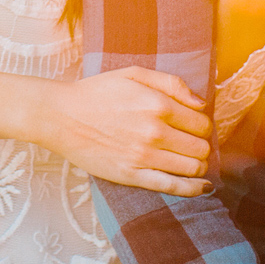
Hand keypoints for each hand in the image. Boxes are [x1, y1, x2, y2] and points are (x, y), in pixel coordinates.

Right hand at [35, 67, 212, 194]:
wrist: (61, 116)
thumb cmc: (97, 92)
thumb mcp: (133, 75)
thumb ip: (171, 84)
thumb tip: (201, 104)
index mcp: (158, 104)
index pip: (202, 123)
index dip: (202, 125)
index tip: (193, 126)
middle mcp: (155, 131)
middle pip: (201, 147)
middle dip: (201, 145)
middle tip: (190, 142)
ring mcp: (144, 156)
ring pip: (193, 167)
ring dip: (198, 164)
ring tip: (190, 159)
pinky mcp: (133, 175)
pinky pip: (173, 187)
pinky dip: (194, 189)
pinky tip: (202, 187)